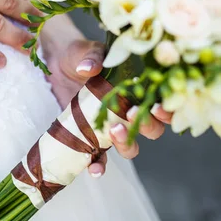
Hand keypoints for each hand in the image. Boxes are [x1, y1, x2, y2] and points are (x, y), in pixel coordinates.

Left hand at [40, 16, 171, 177]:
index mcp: (137, 88)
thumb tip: (88, 68)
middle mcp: (129, 111)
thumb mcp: (85, 51)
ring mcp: (111, 127)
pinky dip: (99, 166)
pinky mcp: (92, 138)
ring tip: (113, 133)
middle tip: (130, 115)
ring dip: (127, 145)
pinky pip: (101, 158)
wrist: (55, 65)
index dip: (165, 108)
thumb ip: (91, 56)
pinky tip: (94, 169)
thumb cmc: (78, 55)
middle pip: (152, 128)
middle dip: (146, 125)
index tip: (156, 105)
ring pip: (131, 146)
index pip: (162, 102)